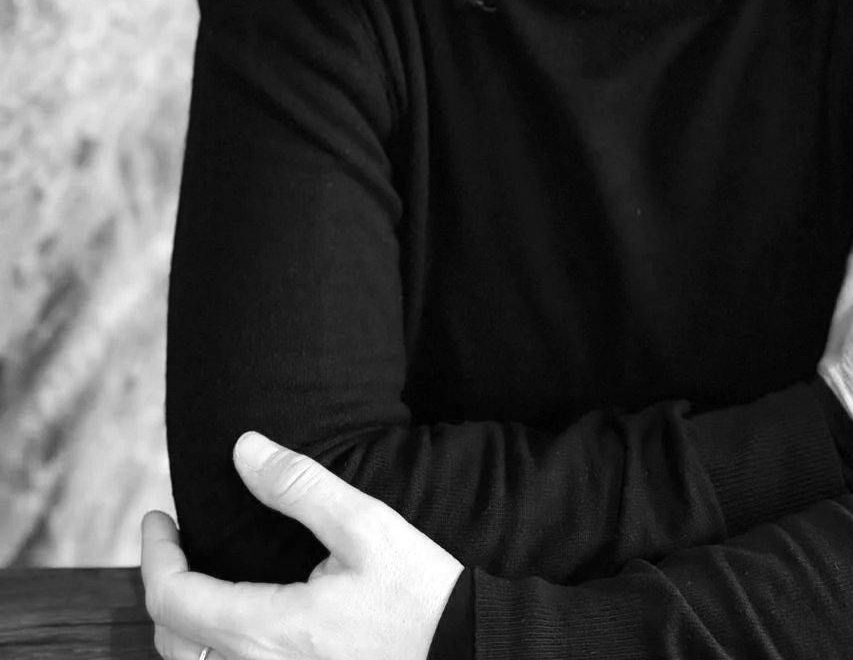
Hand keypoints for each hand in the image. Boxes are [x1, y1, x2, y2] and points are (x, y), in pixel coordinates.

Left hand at [140, 432, 462, 659]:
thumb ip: (299, 486)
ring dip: (182, 623)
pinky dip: (209, 649)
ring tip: (196, 575)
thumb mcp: (365, 526)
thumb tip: (243, 448)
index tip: (158, 517)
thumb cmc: (417, 594)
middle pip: (171, 641)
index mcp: (266, 630)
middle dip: (162, 585)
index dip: (154, 555)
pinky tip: (232, 618)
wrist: (463, 654)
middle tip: (173, 540)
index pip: (172, 599)